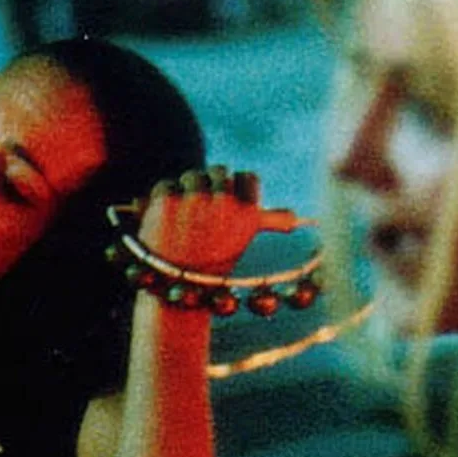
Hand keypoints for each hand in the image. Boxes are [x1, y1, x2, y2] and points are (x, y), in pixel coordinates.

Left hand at [138, 166, 305, 276]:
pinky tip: (165, 221)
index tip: (227, 206)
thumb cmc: (213, 262)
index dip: (235, 190)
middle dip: (209, 187)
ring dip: (185, 192)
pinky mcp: (167, 200)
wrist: (175, 285)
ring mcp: (195, 199)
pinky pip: (167, 185)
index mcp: (248, 212)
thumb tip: (296, 217)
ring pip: (193, 176)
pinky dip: (161, 200)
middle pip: (219, 171)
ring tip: (183, 220)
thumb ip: (270, 222)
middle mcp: (225, 202)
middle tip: (201, 214)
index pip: (246, 178)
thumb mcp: (243, 239)